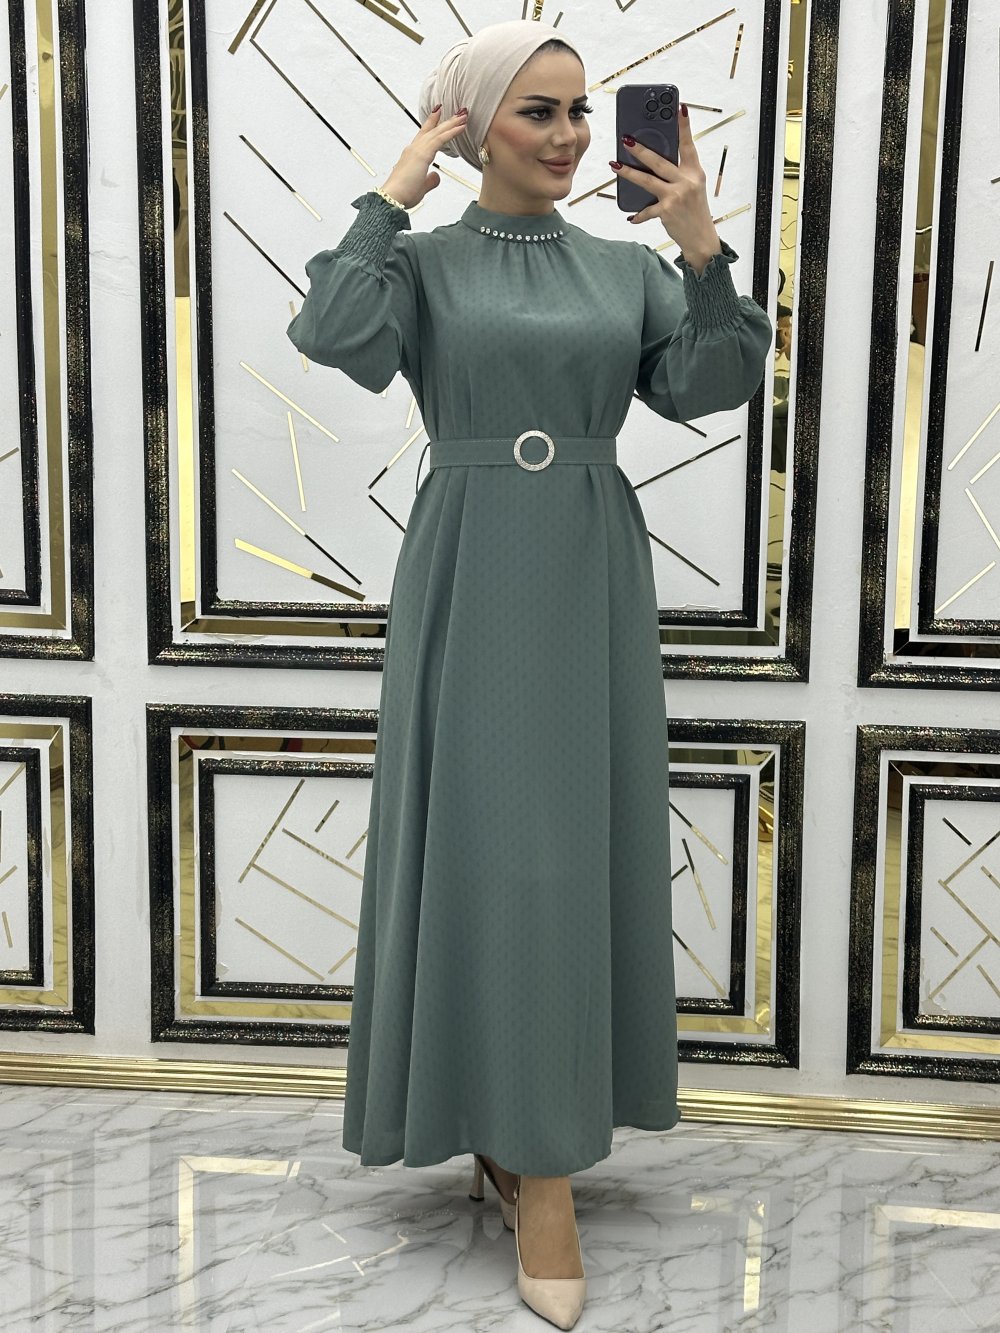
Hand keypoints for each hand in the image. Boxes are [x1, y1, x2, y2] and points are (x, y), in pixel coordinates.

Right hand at [381, 105, 467, 208]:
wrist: (393, 197)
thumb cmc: (403, 194)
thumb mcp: (421, 187)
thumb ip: (429, 180)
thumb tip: (436, 176)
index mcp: (412, 155)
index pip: (424, 135)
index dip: (432, 124)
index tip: (438, 113)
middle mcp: (413, 149)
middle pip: (432, 130)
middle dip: (446, 120)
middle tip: (458, 111)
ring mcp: (417, 149)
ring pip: (438, 132)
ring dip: (452, 123)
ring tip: (464, 114)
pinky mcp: (423, 154)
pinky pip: (440, 139)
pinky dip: (452, 131)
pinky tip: (461, 127)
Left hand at [612, 106, 721, 270]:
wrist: (701, 239)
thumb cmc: (694, 210)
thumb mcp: (692, 187)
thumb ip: (677, 173)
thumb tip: (652, 161)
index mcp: (694, 172)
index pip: (688, 145)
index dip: (684, 126)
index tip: (679, 107)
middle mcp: (686, 182)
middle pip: (660, 161)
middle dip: (641, 149)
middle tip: (626, 139)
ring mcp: (676, 197)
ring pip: (647, 181)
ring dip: (629, 173)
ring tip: (615, 165)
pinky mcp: (666, 212)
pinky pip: (647, 210)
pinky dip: (638, 215)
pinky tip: (631, 216)